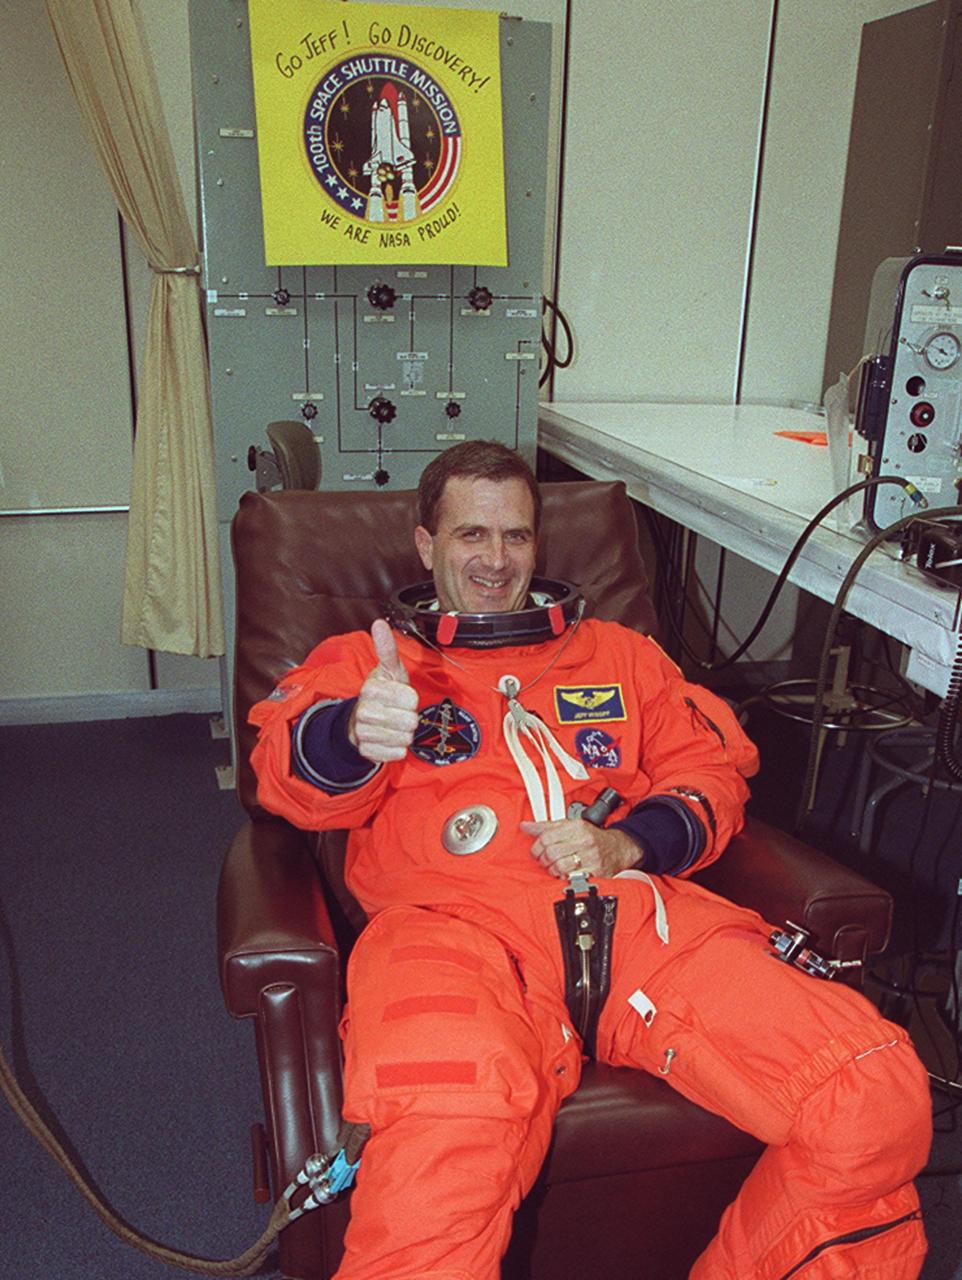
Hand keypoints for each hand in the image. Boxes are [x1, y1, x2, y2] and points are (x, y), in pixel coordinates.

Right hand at [348, 619, 419, 763]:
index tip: (401, 696)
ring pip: (405, 739)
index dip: (410, 698)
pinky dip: (397, 748)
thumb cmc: (382, 693)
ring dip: (404, 733)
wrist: (360, 721)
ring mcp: (365, 734)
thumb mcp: (388, 670)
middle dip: (409, 717)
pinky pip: (397, 753)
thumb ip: (386, 649)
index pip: (410, 698)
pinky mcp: (368, 752)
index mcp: (371, 689)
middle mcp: (365, 712)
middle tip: (398, 712)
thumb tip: (379, 623)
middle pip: (410, 721)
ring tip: (394, 725)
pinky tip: (389, 738)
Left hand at [521, 818, 642, 879]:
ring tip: (555, 867)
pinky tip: (565, 873)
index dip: (536, 847)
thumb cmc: (591, 837)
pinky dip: (564, 878)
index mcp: (576, 827)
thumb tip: (526, 826)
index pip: (546, 837)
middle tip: (545, 860)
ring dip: (552, 870)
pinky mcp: (595, 872)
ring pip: (559, 866)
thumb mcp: (570, 826)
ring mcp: (591, 857)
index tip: (536, 851)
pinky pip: (571, 878)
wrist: (618, 848)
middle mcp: (584, 841)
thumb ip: (546, 827)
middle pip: (551, 853)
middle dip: (543, 859)